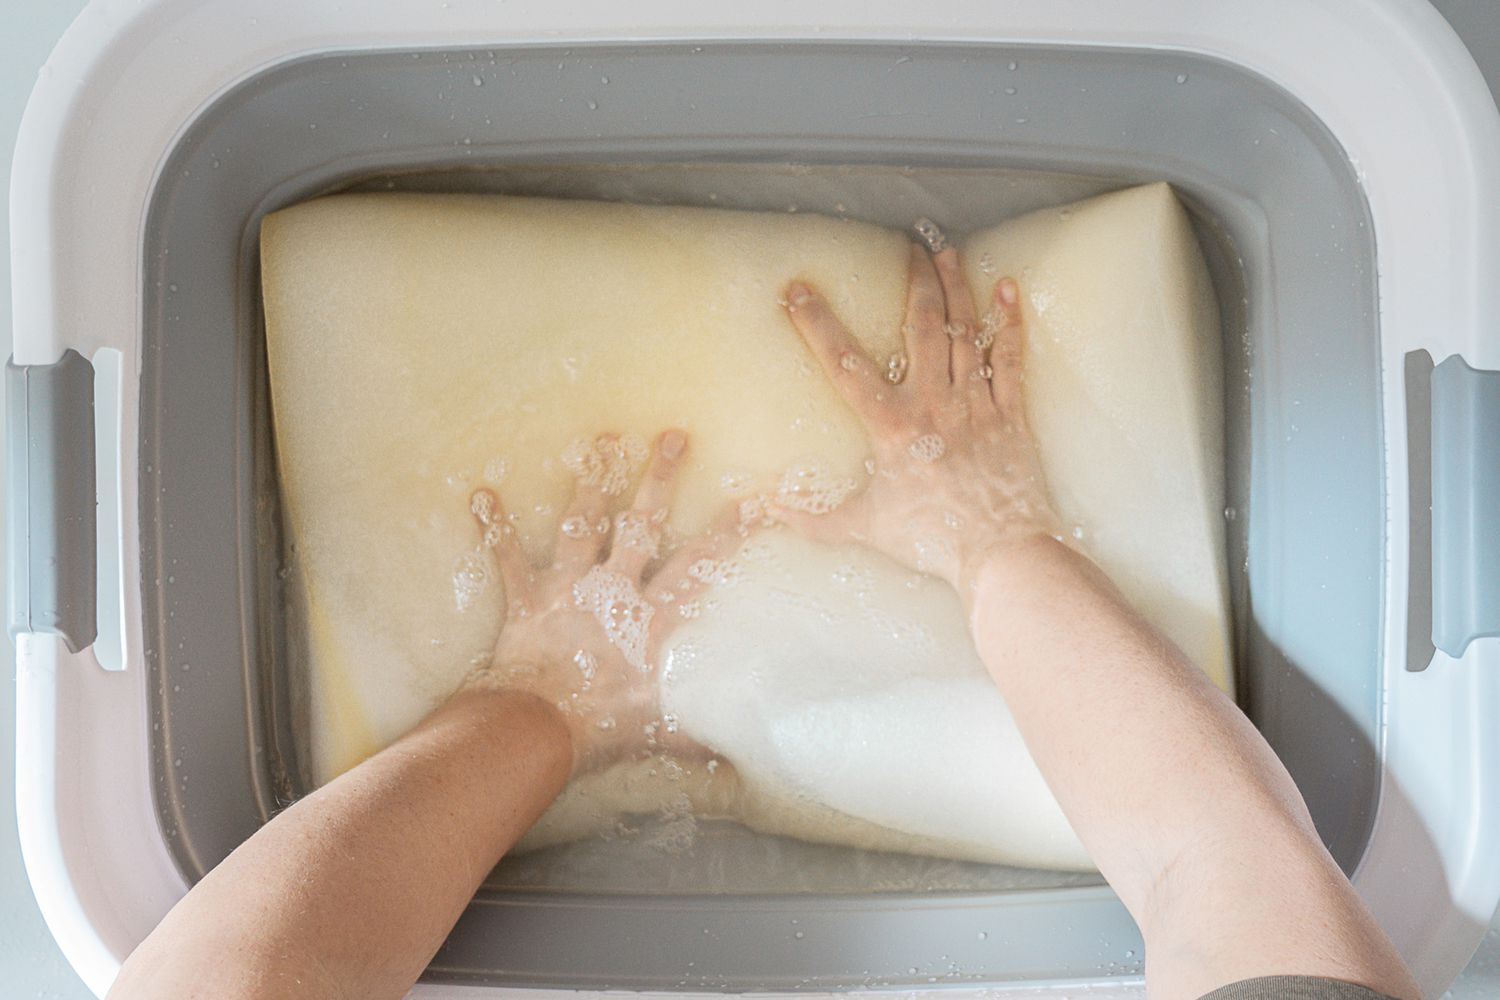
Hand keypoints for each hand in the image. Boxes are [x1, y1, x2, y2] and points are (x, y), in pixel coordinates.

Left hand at [466, 430, 745, 774]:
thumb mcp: (664, 732)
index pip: (699, 568)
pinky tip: (482, 494)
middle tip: (672, 436)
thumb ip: (700, 737)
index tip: (749, 501)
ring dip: (592, 482)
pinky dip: (496, 528)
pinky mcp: (528, 601)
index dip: (726, 534)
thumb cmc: (604, 728)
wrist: (539, 727)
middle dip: (659, 479)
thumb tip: (739, 758)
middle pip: (642, 524)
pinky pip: (508, 560)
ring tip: (599, 441)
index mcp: (653, 618)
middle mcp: (615, 590)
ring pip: (584, 525)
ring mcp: (570, 590)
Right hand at [774, 244, 1060, 595]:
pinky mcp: (1009, 414)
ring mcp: (976, 403)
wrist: (999, 551)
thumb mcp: (863, 529)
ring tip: (947, 252)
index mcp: (893, 426)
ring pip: (965, 332)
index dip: (818, 325)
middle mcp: (934, 403)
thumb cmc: (931, 540)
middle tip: (906, 248)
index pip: (846, 364)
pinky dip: (1010, 322)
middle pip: (921, 326)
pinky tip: (1008, 290)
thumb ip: (814, 517)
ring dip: (956, 288)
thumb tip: (768, 508)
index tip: (797, 291)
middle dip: (912, 282)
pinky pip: (1010, 358)